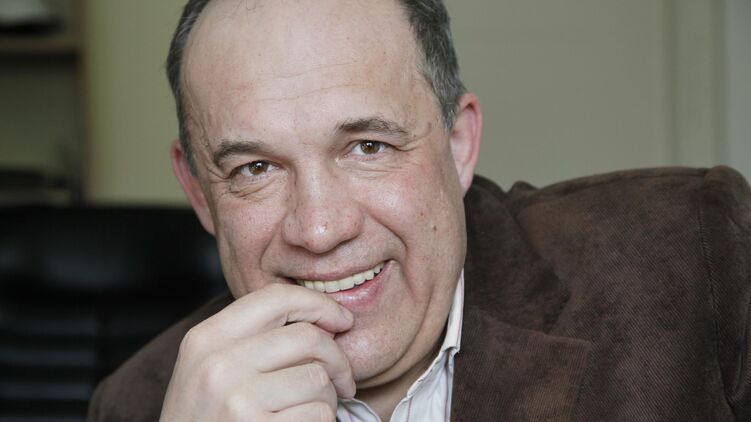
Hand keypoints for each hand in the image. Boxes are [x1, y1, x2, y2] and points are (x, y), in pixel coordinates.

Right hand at [159, 283, 355, 420]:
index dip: (319, 304)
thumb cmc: (206, 418)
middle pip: (308, 337)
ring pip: (318, 378)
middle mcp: (219, 365)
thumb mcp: (210, 367)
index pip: (276, 298)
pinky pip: (319, 413)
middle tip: (342, 379)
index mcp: (207, 338)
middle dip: (337, 358)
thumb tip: (323, 320)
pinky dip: (322, 421)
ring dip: (329, 396)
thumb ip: (252, 338)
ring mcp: (238, 400)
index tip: (341, 320)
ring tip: (310, 409)